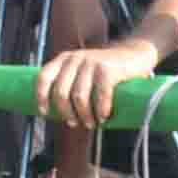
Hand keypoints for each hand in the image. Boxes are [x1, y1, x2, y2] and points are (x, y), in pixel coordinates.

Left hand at [37, 38, 157, 134]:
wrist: (136, 54)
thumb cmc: (106, 69)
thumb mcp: (83, 70)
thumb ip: (71, 82)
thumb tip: (59, 112)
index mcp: (64, 59)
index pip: (44, 77)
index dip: (41, 97)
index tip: (45, 113)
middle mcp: (75, 59)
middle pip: (61, 92)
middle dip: (66, 112)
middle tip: (74, 123)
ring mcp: (91, 62)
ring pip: (79, 96)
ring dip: (84, 115)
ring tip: (91, 124)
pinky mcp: (108, 68)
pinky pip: (100, 94)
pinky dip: (101, 109)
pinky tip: (103, 117)